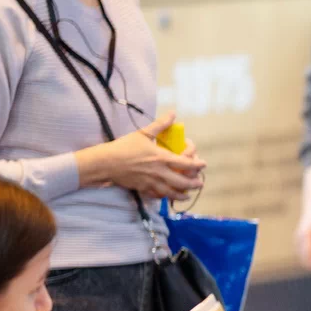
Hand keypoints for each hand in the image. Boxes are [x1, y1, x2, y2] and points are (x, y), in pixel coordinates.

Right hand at [81, 110, 206, 198]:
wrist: (107, 162)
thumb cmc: (124, 147)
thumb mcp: (143, 133)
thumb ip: (160, 124)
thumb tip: (173, 113)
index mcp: (161, 158)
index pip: (186, 163)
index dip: (197, 164)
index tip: (203, 164)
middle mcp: (159, 172)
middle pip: (183, 181)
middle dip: (194, 183)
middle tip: (200, 183)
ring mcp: (152, 183)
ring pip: (172, 192)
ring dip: (183, 194)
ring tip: (189, 194)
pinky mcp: (143, 189)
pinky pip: (159, 196)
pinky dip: (166, 197)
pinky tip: (170, 196)